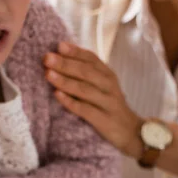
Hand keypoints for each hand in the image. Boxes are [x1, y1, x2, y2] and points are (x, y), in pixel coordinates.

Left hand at [44, 42, 142, 158]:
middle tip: (47, 58)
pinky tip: (57, 95)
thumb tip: (62, 60)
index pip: (91, 59)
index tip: (58, 46)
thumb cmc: (109, 107)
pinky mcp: (104, 120)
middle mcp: (109, 85)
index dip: (75, 51)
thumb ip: (88, 75)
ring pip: (84, 89)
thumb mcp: (103, 88)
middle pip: (86, 72)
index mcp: (108, 74)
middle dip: (65, 64)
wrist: (130, 132)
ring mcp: (107, 102)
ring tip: (48, 74)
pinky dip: (70, 102)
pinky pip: (85, 109)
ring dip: (65, 81)